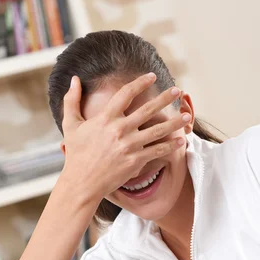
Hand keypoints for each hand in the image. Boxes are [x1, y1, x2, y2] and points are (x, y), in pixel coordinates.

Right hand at [60, 73, 186, 202]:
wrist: (82, 183)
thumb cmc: (76, 155)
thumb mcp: (71, 125)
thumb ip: (71, 100)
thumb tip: (74, 80)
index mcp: (105, 118)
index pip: (126, 94)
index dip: (140, 82)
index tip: (152, 76)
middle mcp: (120, 129)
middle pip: (148, 109)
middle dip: (165, 98)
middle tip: (178, 90)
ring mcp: (129, 145)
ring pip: (157, 130)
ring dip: (175, 123)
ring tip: (188, 116)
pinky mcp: (135, 161)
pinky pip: (157, 151)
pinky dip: (171, 146)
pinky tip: (181, 140)